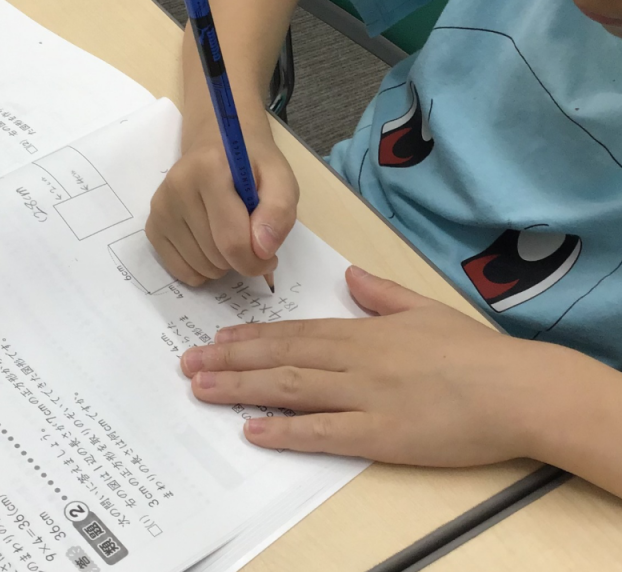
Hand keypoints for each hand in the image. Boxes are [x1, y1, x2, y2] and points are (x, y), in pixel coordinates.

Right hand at [146, 132, 298, 286]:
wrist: (216, 149)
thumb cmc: (251, 166)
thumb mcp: (281, 179)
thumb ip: (279, 211)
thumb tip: (262, 251)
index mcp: (208, 170)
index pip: (232, 240)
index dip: (256, 261)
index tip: (269, 257)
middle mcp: (177, 187)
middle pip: (216, 257)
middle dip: (240, 260)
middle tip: (250, 239)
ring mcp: (160, 208)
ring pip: (199, 267)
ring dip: (221, 264)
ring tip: (229, 236)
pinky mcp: (153, 226)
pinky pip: (180, 269)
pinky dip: (201, 269)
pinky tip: (210, 246)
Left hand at [179, 266, 585, 467]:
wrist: (521, 389)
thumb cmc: (477, 352)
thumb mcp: (425, 309)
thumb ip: (383, 293)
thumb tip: (352, 276)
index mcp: (365, 331)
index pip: (296, 332)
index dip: (252, 337)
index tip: (217, 339)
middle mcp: (356, 359)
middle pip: (282, 356)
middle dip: (230, 360)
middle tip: (188, 364)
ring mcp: (365, 396)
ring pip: (291, 387)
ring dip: (241, 388)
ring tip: (202, 389)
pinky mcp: (380, 434)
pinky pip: (323, 431)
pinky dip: (285, 430)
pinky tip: (252, 429)